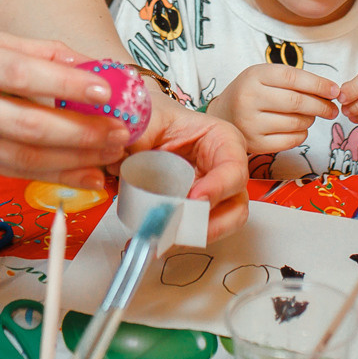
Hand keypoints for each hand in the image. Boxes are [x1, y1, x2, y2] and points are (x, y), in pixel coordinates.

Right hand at [0, 29, 138, 189]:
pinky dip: (55, 175)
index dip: (65, 83)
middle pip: (27, 123)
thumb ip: (33, 50)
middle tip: (119, 129)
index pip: (20, 73)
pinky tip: (86, 175)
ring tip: (112, 152)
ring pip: (24, 155)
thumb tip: (87, 62)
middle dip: (81, 131)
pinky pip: (15, 172)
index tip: (105, 88)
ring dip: (75, 158)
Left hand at [129, 97, 250, 240]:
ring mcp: (212, 193)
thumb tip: (123, 153)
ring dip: (192, 236)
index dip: (219, 187)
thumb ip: (139, 134)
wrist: (141, 126)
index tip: (194, 199)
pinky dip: (175, 241)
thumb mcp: (148, 118)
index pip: (234, 168)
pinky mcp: (194, 210)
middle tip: (176, 226)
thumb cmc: (154, 116)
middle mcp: (224, 170)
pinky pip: (193, 232)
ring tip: (161, 238)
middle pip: (234, 205)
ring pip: (219, 226)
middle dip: (208, 222)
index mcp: (223, 140)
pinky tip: (152, 242)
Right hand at [205, 64, 339, 154]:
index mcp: (254, 76)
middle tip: (332, 109)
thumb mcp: (266, 76)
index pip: (293, 77)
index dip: (319, 84)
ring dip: (311, 120)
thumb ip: (294, 80)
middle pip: (297, 102)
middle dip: (321, 105)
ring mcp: (250, 123)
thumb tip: (331, 92)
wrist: (223, 115)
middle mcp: (249, 98)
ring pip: (296, 123)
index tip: (335, 90)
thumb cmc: (252, 92)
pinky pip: (291, 141)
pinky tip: (299, 129)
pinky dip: (302, 135)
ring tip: (309, 116)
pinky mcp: (255, 144)